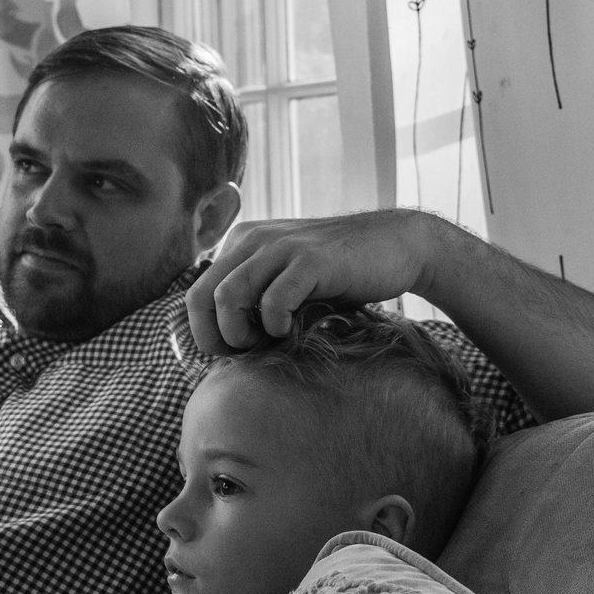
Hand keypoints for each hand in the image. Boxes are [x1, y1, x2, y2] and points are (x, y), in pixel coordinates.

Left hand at [186, 209, 447, 355]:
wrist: (397, 245)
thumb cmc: (340, 274)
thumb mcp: (287, 278)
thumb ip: (255, 296)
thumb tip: (223, 343)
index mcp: (242, 243)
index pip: (195, 293)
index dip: (204, 332)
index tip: (231, 352)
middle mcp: (253, 239)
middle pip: (200, 296)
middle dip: (212, 337)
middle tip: (241, 354)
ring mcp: (281, 246)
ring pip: (228, 296)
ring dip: (239, 332)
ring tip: (263, 343)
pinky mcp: (311, 260)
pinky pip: (274, 298)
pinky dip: (276, 324)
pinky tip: (292, 331)